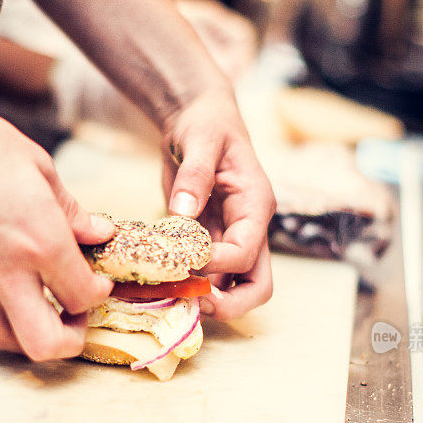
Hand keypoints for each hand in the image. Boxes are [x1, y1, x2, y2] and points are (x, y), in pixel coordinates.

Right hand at [0, 88, 113, 360]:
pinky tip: (12, 292)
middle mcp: (8, 271)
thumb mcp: (40, 168)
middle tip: (77, 319)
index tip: (98, 282)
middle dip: (71, 340)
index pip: (83, 297)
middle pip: (46, 343)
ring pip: (6, 341)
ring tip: (44, 315)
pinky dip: (2, 315)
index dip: (98, 294)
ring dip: (31, 337)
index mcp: (41, 242)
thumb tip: (99, 233)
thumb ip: (73, 212)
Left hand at [163, 91, 274, 319]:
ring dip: (209, 300)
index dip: (217, 265)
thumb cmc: (206, 123)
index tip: (185, 263)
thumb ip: (194, 175)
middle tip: (193, 302)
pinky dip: (191, 286)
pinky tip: (164, 283)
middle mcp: (250, 229)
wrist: (198, 119)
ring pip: (236, 288)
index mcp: (255, 205)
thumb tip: (183, 212)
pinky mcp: (212, 243)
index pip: (246, 252)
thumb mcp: (201, 139)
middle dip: (229, 303)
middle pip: (258, 286)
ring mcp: (232, 239)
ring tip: (173, 296)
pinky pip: (209, 277)